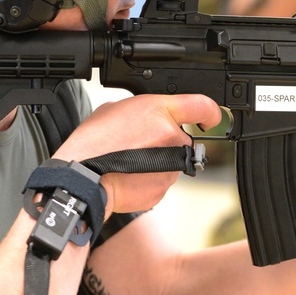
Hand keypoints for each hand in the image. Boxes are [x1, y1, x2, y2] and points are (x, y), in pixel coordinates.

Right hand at [54, 94, 221, 213]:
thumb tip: (147, 119)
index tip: (211, 119)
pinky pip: (161, 181)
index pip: (202, 106)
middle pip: (181, 139)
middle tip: (138, 145)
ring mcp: (170, 166)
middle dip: (165, 143)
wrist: (84, 177)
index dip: (210, 112)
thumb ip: (142, 111)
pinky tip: (130, 176)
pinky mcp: (163, 188)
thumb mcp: (116, 109)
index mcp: (160, 112)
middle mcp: (172, 138)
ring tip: (129, 162)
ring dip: (157, 163)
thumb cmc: (94, 142)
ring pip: (172, 163)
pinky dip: (149, 179)